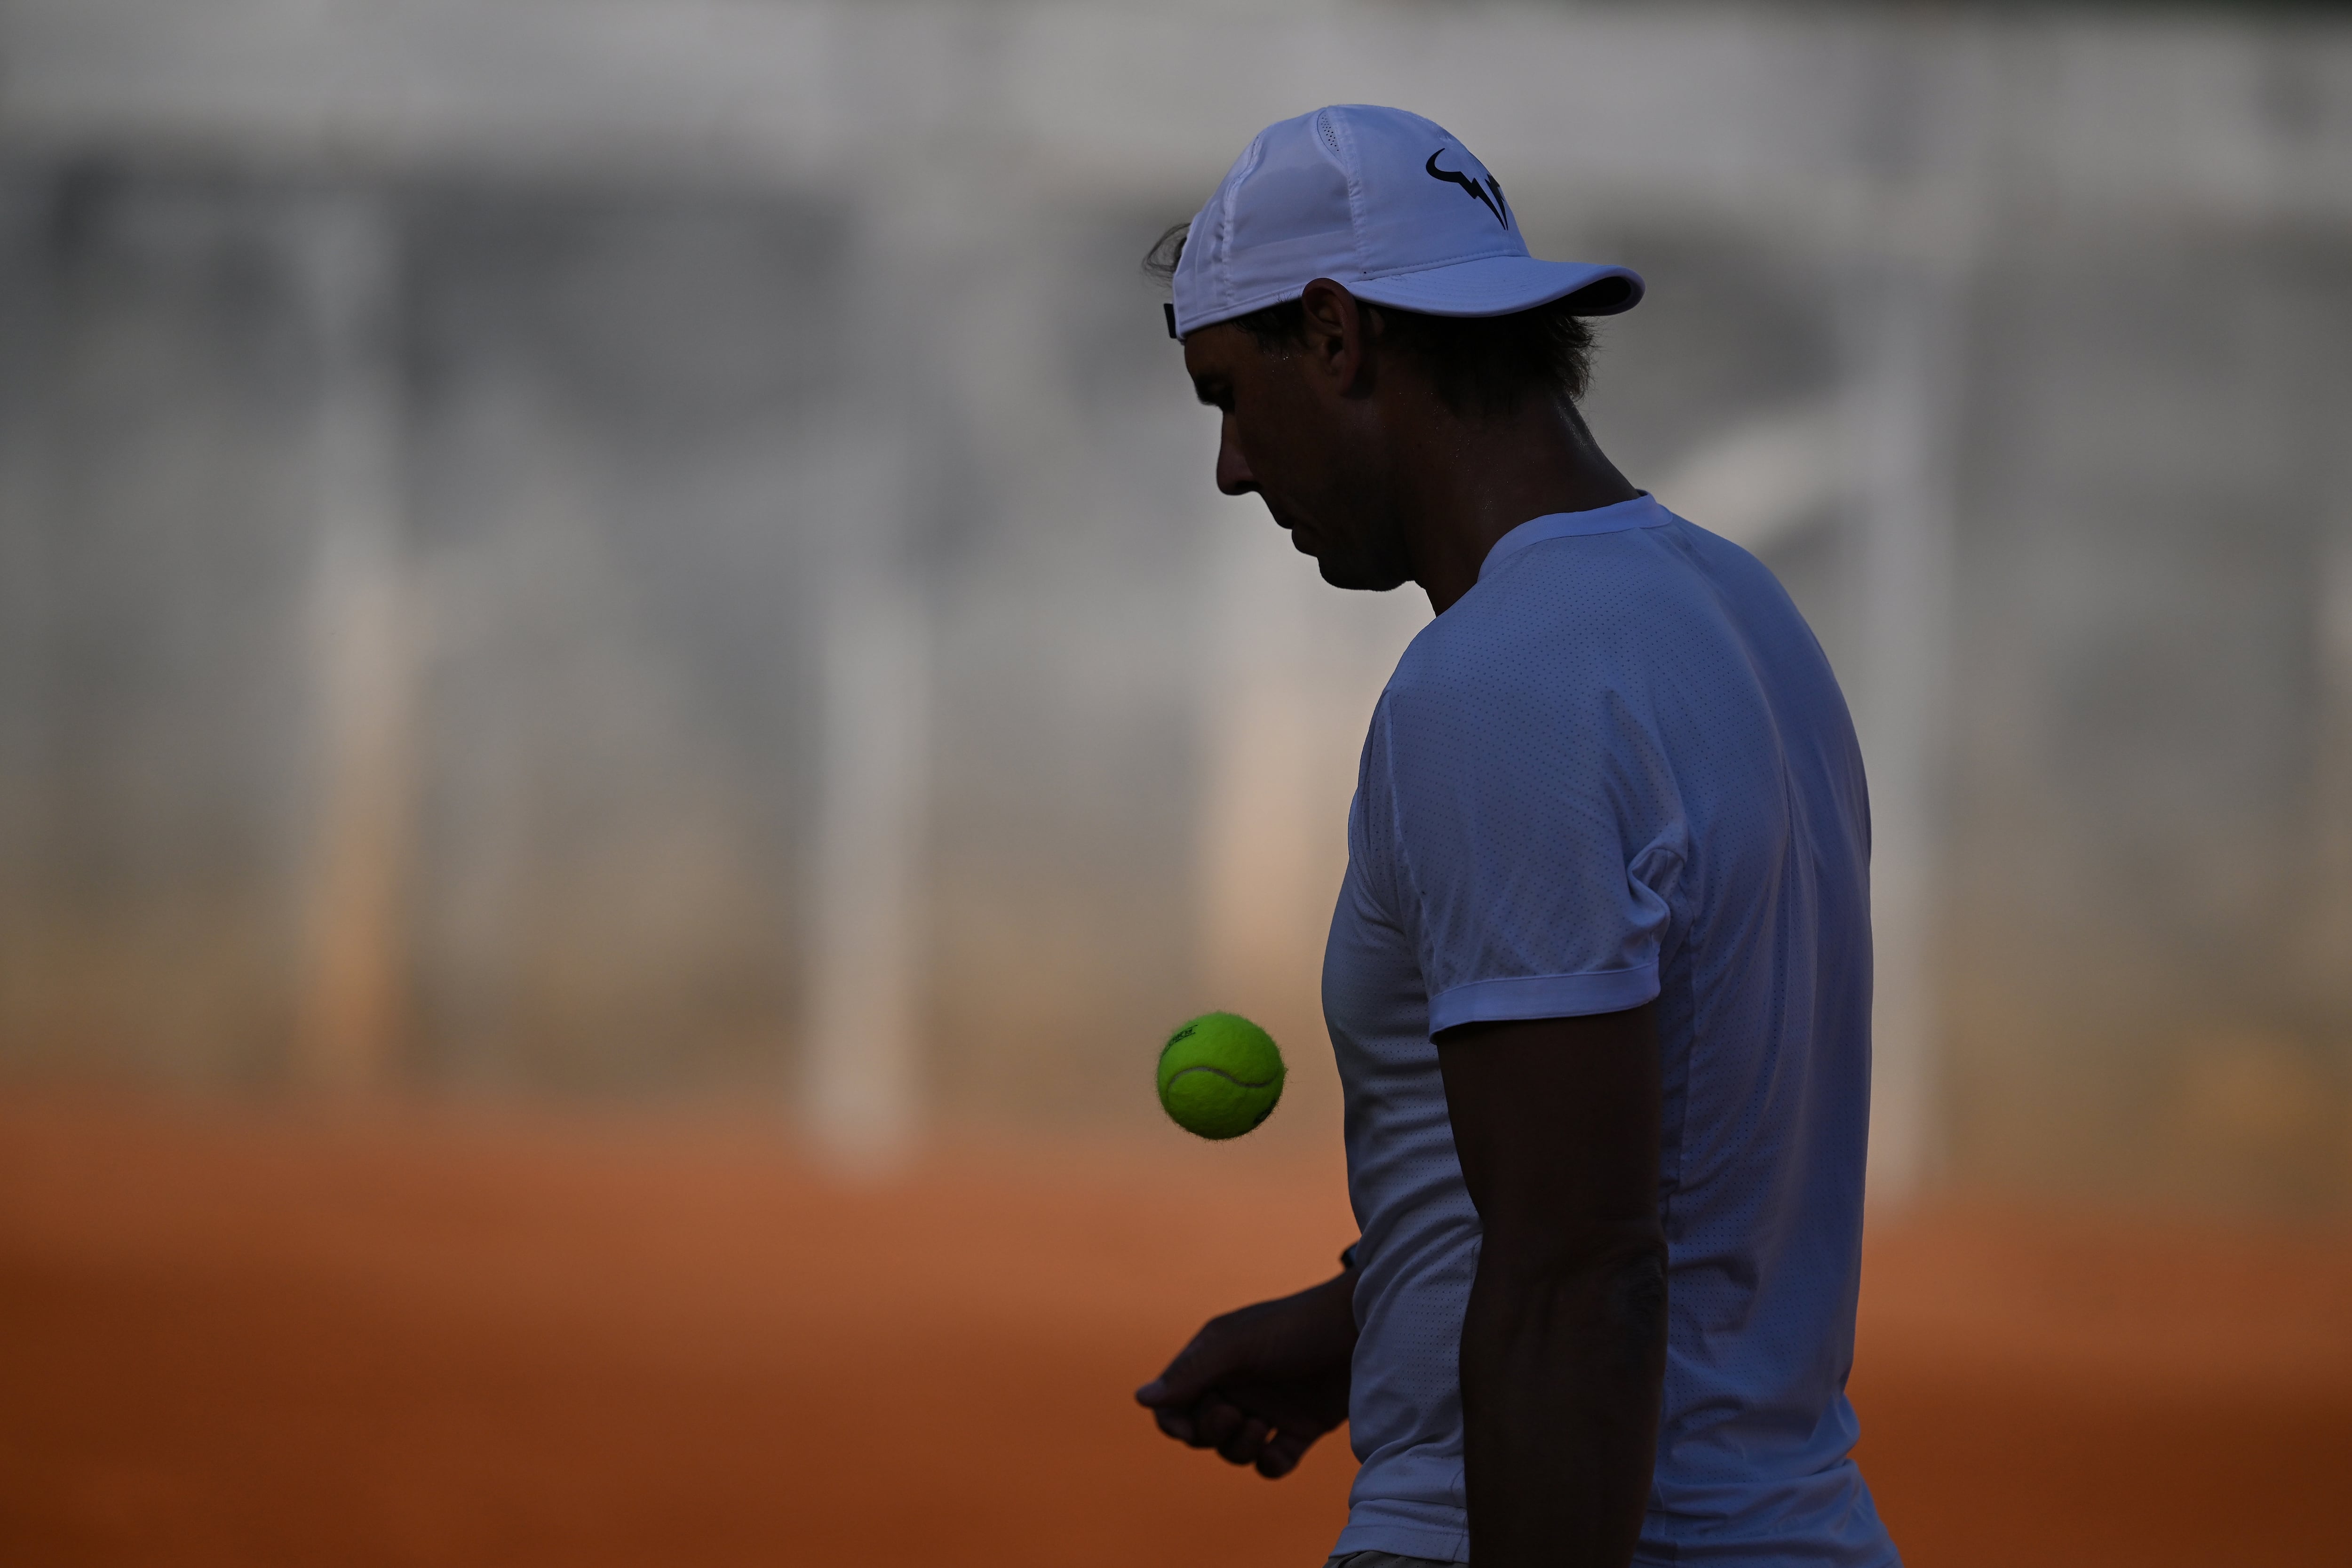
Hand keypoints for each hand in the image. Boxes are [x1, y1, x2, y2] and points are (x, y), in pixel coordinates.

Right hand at [1134, 1268, 1356, 1477]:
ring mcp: (1269, 1409)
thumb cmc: (1298, 1327)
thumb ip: (1192, 1373)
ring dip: (1240, 1447)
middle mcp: (1238, 1385)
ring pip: (1234, 1450)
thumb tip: (1140, 1400)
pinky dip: (1271, 1463)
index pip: (1174, 1402)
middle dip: (1211, 1432)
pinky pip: (1271, 1463)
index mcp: (1215, 1360)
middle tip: (1236, 1414)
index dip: (1174, 1421)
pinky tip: (1281, 1448)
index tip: (1186, 1428)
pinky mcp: (1300, 1429)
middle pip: (1201, 1432)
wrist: (1364, 1330)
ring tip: (1261, 1426)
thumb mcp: (1239, 1345)